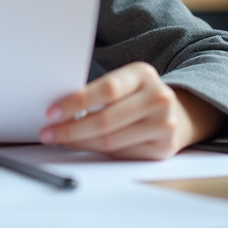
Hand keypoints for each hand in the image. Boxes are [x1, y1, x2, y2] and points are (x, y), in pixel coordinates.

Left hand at [38, 62, 223, 159]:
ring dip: (79, 142)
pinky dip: (97, 151)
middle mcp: (158, 97)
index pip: (106, 88)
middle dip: (71, 129)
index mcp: (143, 73)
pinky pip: (121, 153)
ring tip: (60, 140)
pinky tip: (84, 146)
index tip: (52, 112)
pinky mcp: (163, 147)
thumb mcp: (126, 83)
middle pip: (105, 119)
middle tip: (48, 132)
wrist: (179, 114)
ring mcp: (164, 123)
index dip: (76, 102)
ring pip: (110, 140)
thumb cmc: (139, 97)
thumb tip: (59, 110)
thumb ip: (100, 92)